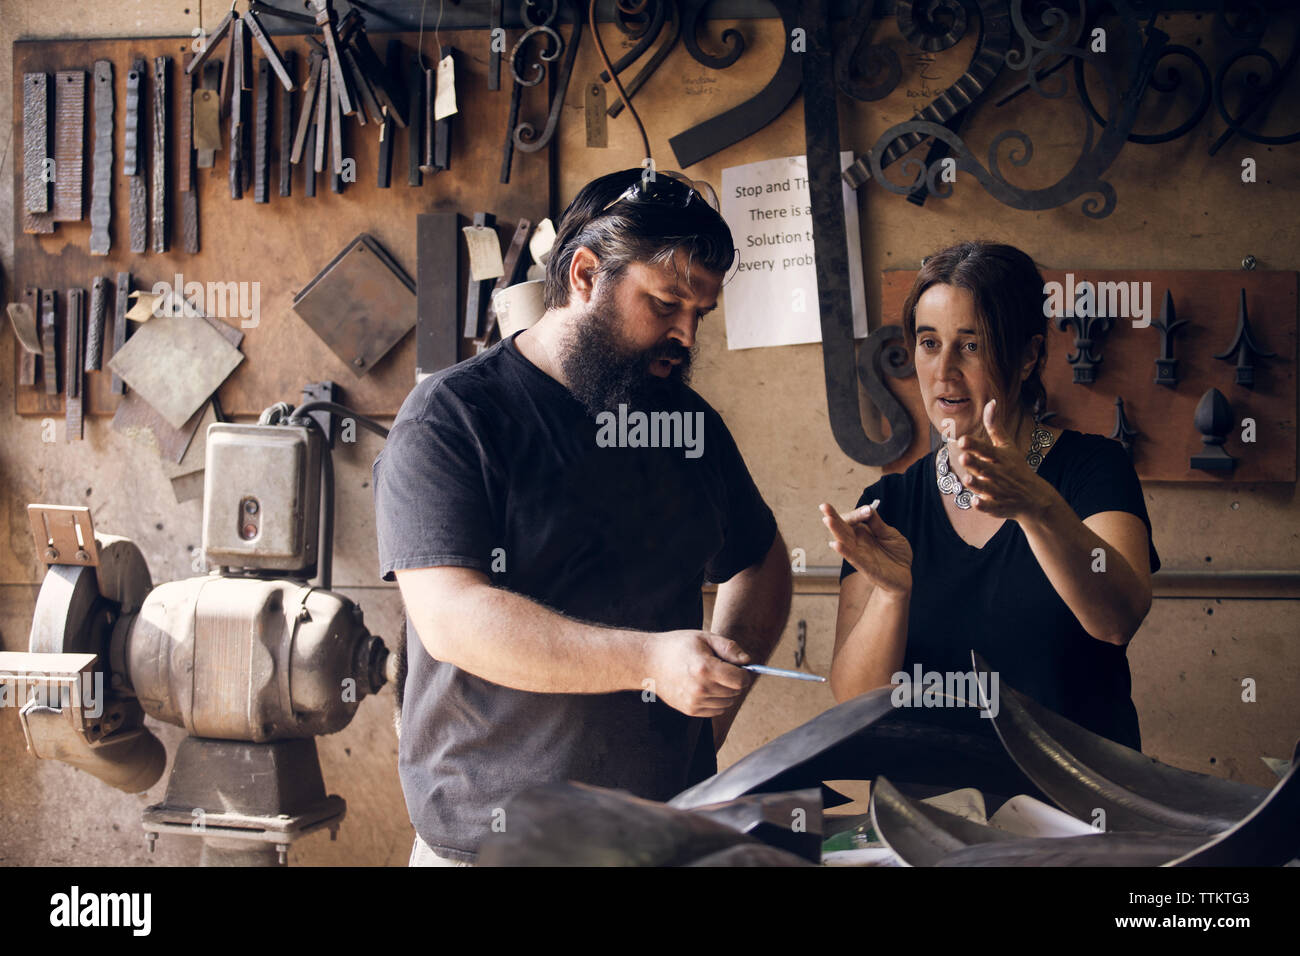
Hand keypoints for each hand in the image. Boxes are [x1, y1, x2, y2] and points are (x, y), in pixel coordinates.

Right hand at [647, 630, 752, 717]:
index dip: (743, 673)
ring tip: (710, 677)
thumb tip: (747, 661)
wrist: (649, 661)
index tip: (737, 667)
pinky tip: (704, 687)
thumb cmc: (678, 646)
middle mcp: (700, 688)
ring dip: (725, 691)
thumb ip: (729, 648)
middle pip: (735, 692)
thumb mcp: (704, 638)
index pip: (741, 680)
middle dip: (734, 681)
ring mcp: (694, 701)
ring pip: (727, 702)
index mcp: (705, 668)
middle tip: (721, 668)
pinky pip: (716, 710)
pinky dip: (716, 700)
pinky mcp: (690, 710)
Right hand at [820, 501, 911, 595]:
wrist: (904, 574)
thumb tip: (868, 508)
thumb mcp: (890, 534)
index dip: (857, 513)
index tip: (868, 509)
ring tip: (827, 520)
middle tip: (824, 506)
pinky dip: (845, 551)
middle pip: (843, 528)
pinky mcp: (867, 568)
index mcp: (863, 533)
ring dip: (835, 531)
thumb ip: (878, 524)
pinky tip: (836, 544)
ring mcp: (860, 555)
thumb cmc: (896, 554)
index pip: (853, 520)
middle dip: (833, 517)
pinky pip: (854, 559)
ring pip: (844, 541)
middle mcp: (858, 543)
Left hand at [955, 399, 1053, 520]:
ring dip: (978, 484)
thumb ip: (995, 427)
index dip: (975, 445)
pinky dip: (984, 505)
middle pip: (985, 468)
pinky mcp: (999, 506)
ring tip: (967, 479)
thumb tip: (991, 402)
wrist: (1035, 498)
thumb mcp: (1007, 446)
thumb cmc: (1016, 467)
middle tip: (963, 457)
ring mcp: (1000, 491)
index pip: (987, 450)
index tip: (962, 440)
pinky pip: (991, 507)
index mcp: (1001, 458)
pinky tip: (975, 502)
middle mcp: (1000, 474)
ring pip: (987, 488)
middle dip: (975, 464)